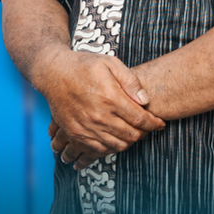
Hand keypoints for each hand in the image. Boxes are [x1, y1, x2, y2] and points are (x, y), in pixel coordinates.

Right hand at [35, 51, 164, 165]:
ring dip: (129, 142)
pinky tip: (115, 139)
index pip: (140, 119)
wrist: (54, 73)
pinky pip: (98, 149)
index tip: (159, 124)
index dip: (153, 124)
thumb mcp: (111, 63)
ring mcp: (86, 127)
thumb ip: (131, 81)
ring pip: (116, 145)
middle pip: (131, 135)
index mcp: (110, 97)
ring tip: (132, 133)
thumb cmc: (83, 65)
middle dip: (143, 134)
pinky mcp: (76, 133)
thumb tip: (145, 100)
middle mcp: (99, 116)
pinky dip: (111, 148)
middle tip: (147, 128)